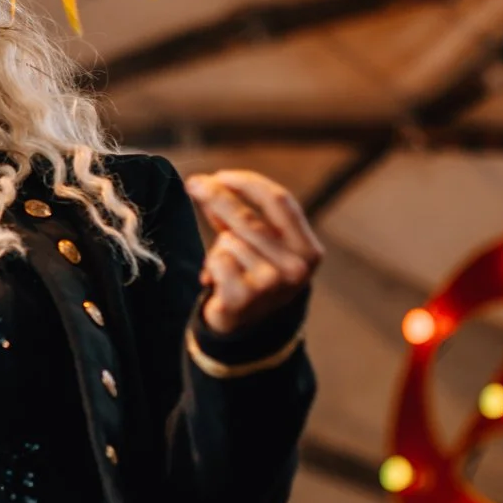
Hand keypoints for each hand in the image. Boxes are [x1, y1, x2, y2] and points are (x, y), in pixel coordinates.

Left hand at [185, 170, 323, 334]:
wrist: (247, 328)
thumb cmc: (253, 276)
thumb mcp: (259, 245)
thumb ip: (239, 216)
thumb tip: (208, 184)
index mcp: (308, 249)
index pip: (279, 200)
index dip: (248, 183)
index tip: (220, 175)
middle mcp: (297, 267)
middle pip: (248, 216)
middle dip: (216, 195)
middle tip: (193, 183)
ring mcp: (272, 284)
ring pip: (228, 240)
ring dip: (218, 247)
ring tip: (226, 266)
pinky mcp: (244, 298)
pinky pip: (217, 261)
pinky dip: (211, 266)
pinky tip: (218, 280)